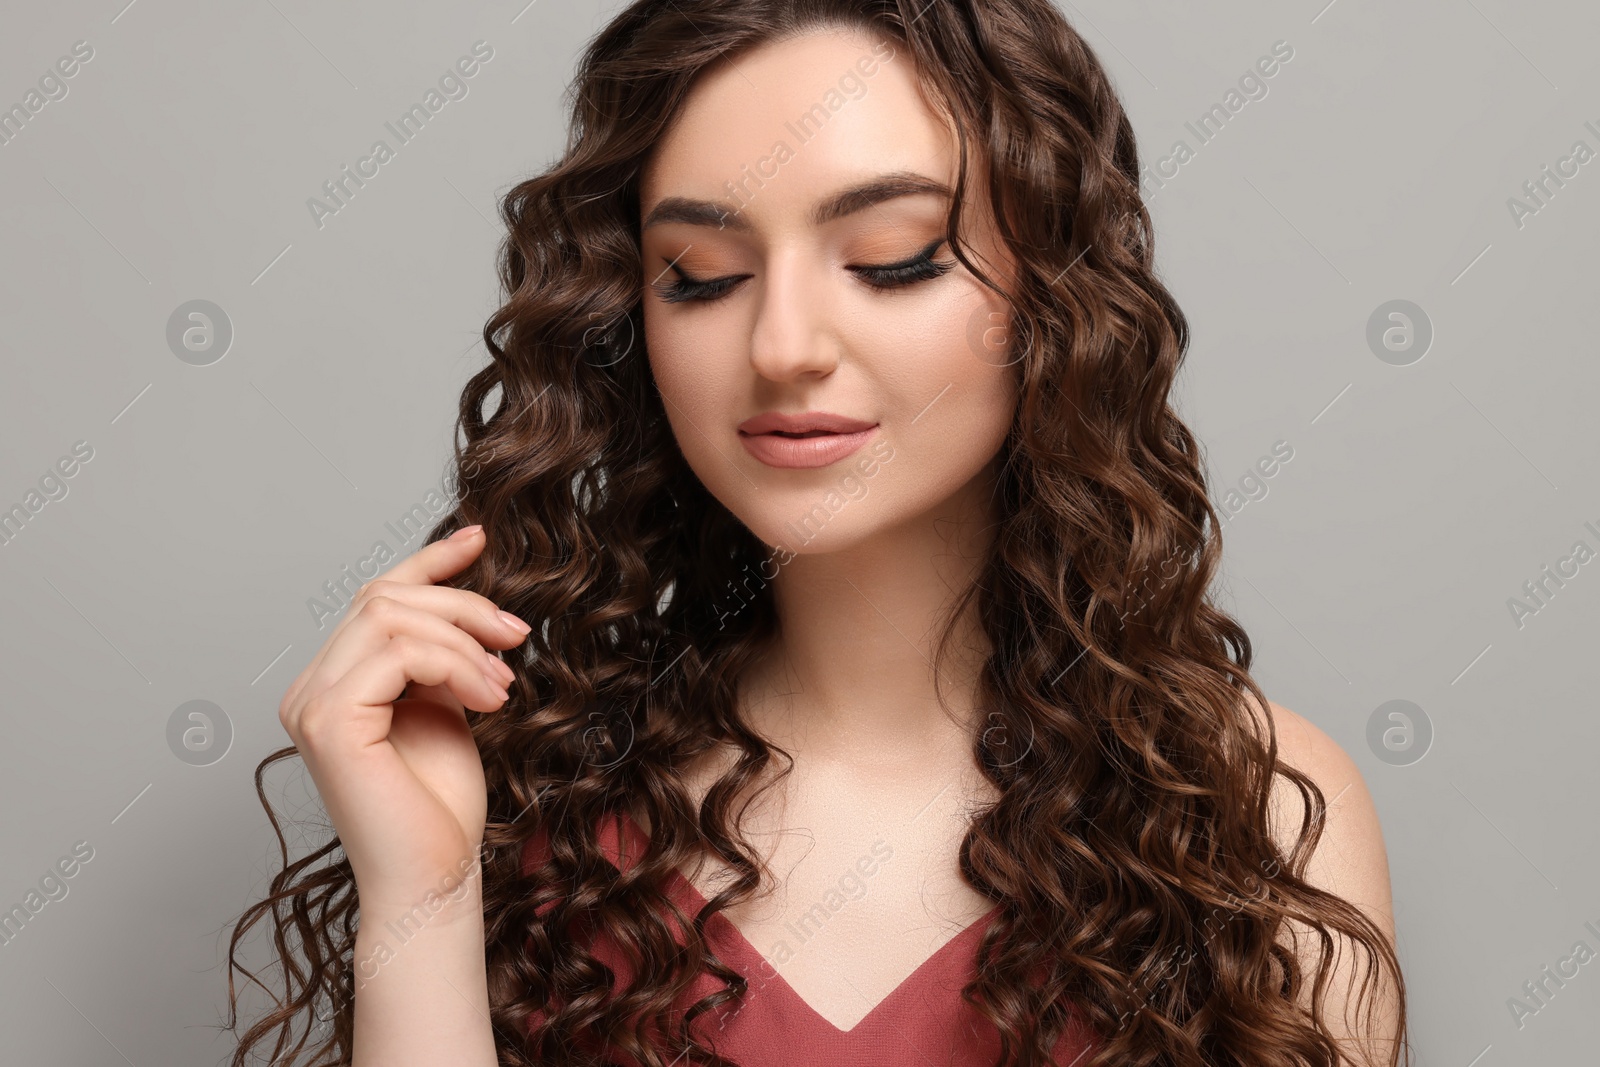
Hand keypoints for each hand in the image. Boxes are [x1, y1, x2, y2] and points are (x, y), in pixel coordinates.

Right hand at [277, 525, 528, 907]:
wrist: (434, 875)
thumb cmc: (440, 806)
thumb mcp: (446, 705)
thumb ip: (437, 655)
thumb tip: (464, 600)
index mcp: (332, 683)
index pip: (376, 598)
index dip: (427, 563)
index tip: (479, 539)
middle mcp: (308, 689)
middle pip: (385, 598)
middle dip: (463, 606)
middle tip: (516, 638)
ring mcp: (311, 703)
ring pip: (393, 617)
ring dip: (465, 640)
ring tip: (502, 685)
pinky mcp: (330, 721)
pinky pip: (399, 652)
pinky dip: (455, 664)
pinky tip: (486, 697)